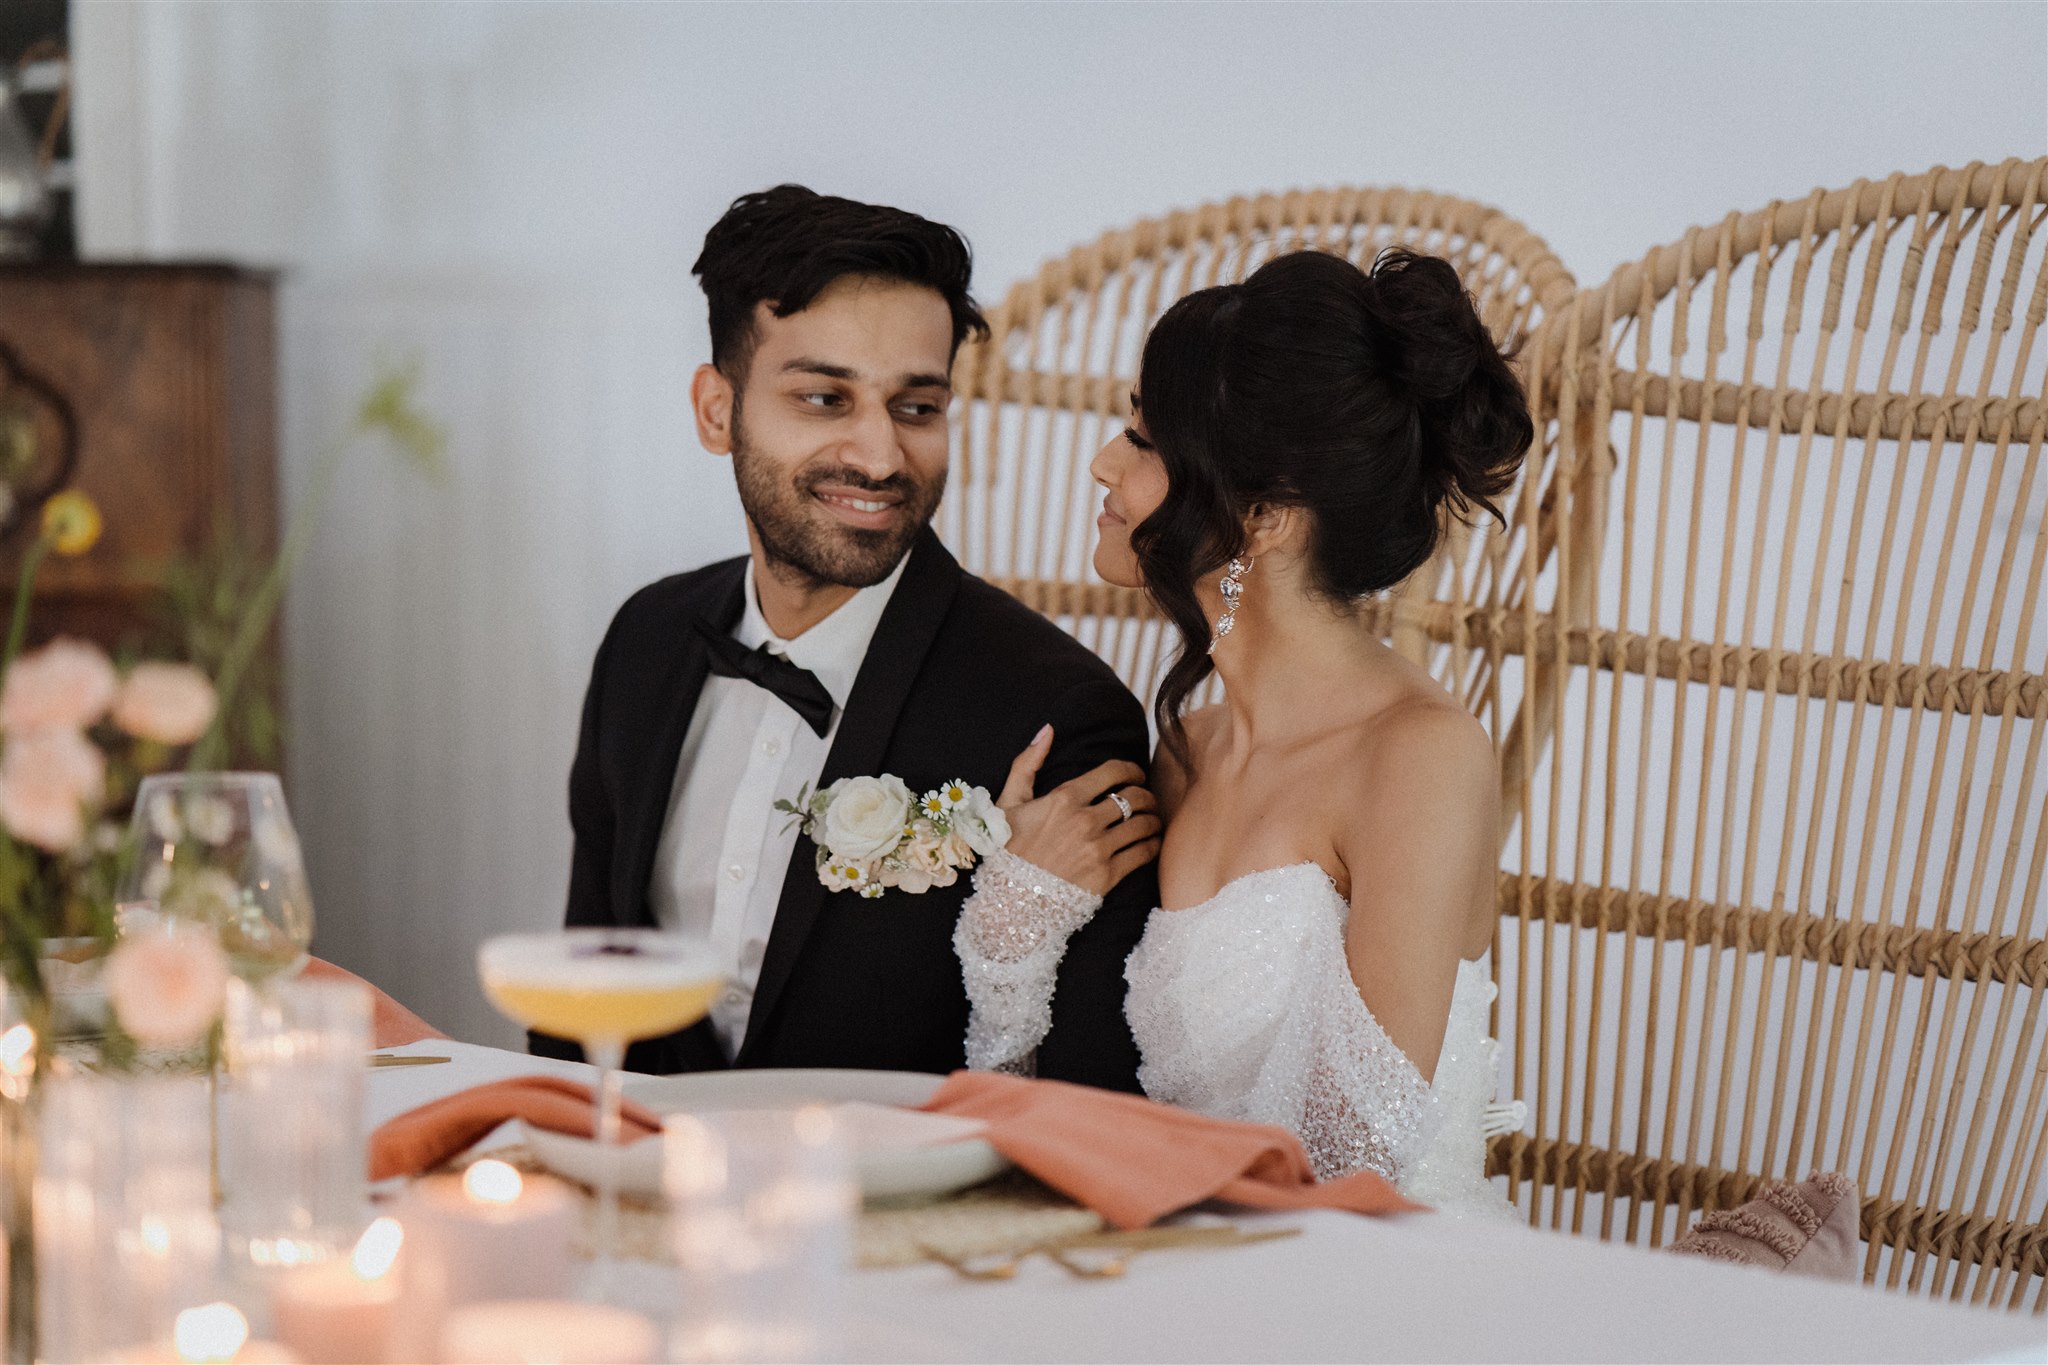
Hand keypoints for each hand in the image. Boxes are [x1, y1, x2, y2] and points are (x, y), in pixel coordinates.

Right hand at [996, 725, 1161, 895]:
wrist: (1011, 901)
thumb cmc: (1008, 851)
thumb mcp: (1008, 803)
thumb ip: (1027, 763)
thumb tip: (1047, 729)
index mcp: (1064, 798)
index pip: (1114, 771)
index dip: (1132, 770)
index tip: (1136, 775)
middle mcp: (1085, 820)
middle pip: (1135, 797)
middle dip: (1146, 794)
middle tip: (1146, 799)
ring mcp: (1098, 849)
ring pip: (1144, 823)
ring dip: (1154, 819)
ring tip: (1153, 820)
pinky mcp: (1108, 876)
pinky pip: (1144, 853)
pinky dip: (1153, 844)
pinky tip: (1151, 842)